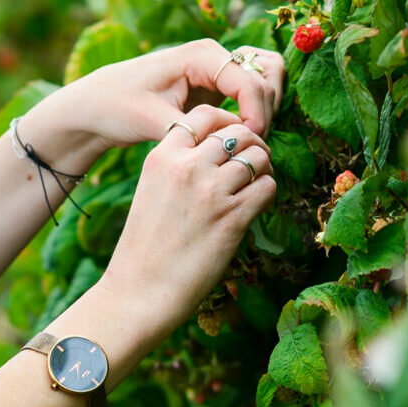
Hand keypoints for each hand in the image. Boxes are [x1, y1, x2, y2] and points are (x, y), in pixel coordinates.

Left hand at [36, 40, 286, 158]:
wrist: (96, 105)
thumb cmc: (116, 106)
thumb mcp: (151, 120)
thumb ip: (194, 129)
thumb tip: (231, 140)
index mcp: (201, 55)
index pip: (251, 82)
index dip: (257, 115)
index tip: (249, 144)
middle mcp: (214, 56)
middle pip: (268, 75)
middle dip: (267, 110)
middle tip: (252, 143)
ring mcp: (217, 69)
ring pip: (266, 80)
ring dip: (267, 108)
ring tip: (249, 139)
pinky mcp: (216, 86)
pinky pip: (252, 93)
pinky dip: (256, 111)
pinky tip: (242, 137)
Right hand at [97, 107, 276, 340]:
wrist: (139, 291)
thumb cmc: (144, 248)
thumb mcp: (150, 191)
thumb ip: (177, 167)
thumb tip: (217, 155)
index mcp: (162, 157)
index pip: (204, 115)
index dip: (226, 124)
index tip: (232, 142)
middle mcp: (187, 167)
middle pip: (238, 132)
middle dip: (252, 145)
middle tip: (252, 164)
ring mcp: (211, 191)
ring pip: (258, 156)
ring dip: (263, 169)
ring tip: (255, 186)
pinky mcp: (233, 217)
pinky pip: (268, 186)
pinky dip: (268, 194)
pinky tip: (255, 207)